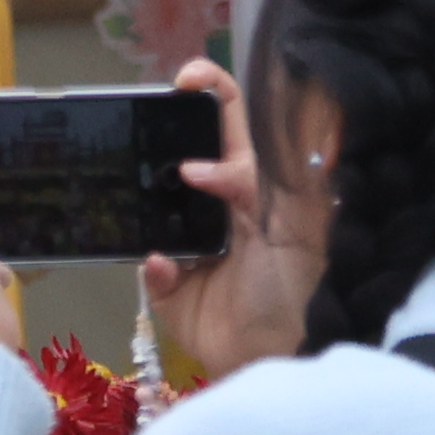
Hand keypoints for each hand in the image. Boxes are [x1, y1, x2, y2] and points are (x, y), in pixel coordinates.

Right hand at [136, 57, 306, 380]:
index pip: (232, 126)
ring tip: (136, 188)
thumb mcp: (291, 223)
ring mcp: (189, 246)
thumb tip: (197, 167)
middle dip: (159, 137)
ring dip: (144, 201)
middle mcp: (218, 208)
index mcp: (254, 184)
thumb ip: (252, 183)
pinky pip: (150, 267)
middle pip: (183, 157)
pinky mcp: (169, 287)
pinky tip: (171, 268)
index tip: (188, 78)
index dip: (212, 94)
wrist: (281, 355)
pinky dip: (158, 268)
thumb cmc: (298, 288)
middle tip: (139, 121)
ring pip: (154, 208)